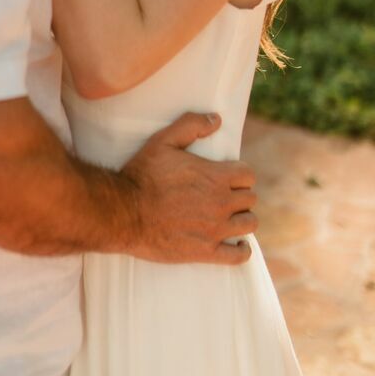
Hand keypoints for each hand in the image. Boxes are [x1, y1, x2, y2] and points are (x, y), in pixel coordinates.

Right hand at [122, 112, 256, 265]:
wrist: (124, 213)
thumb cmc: (143, 175)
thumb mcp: (163, 141)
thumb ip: (191, 125)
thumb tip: (216, 119)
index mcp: (216, 177)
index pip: (248, 175)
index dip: (239, 174)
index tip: (228, 177)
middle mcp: (221, 203)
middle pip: (250, 199)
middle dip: (240, 195)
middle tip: (225, 196)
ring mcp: (215, 230)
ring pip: (249, 224)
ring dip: (242, 219)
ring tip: (230, 217)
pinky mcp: (206, 252)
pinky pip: (239, 256)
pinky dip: (242, 250)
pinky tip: (237, 244)